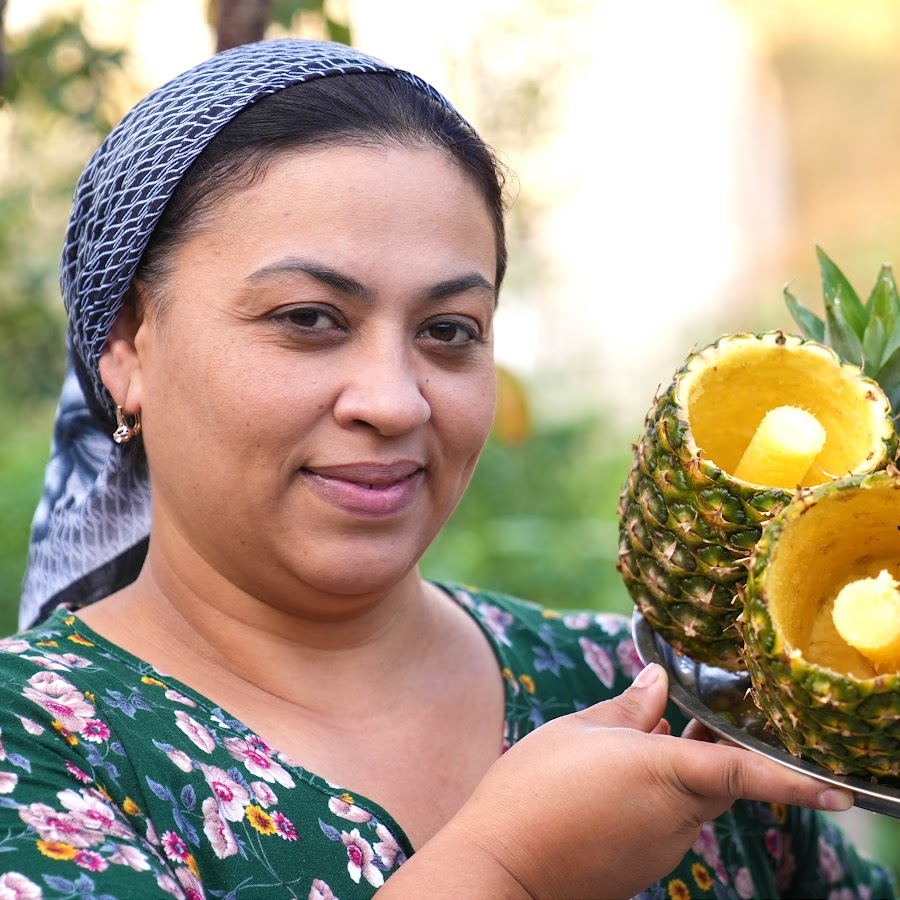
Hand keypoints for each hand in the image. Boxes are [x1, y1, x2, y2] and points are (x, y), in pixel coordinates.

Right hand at [383, 663, 851, 899]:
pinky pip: (666, 825)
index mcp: (665, 771)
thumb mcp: (578, 731)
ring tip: (621, 748)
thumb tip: (658, 680)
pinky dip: (654, 799)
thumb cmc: (534, 786)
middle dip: (708, 749)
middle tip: (684, 715)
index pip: (744, 770)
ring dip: (674, 772)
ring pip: (689, 801)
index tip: (841, 790)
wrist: (501, 863)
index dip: (795, 778)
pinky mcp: (644, 868)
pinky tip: (609, 785)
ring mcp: (662, 849)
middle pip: (717, 779)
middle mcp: (676, 815)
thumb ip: (628, 707)